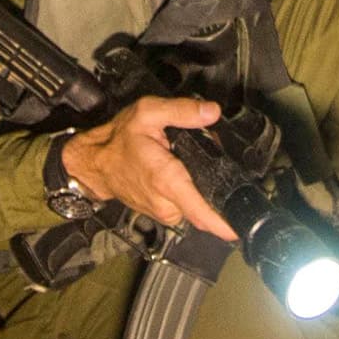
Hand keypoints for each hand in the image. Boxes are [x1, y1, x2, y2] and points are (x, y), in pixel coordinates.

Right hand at [58, 96, 235, 239]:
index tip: (243, 227)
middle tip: (203, 154)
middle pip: (208, 202)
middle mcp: (167, 203)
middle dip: (215, 182)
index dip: (226, 224)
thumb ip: (182, 111)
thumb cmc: (118, 139)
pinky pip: (187, 206)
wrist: (95, 163)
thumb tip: (212, 112)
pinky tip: (180, 172)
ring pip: (199, 205)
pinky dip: (190, 191)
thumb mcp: (148, 112)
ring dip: (201, 186)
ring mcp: (164, 212)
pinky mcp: (163, 214)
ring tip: (185, 161)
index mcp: (167, 181)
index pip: (203, 213)